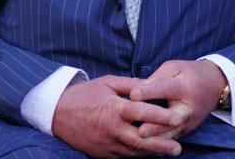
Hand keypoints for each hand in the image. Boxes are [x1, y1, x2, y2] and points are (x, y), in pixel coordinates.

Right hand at [52, 75, 184, 157]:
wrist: (56, 113)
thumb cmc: (84, 94)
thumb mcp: (108, 82)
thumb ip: (132, 84)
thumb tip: (153, 83)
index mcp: (114, 108)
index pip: (141, 113)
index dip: (160, 116)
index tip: (177, 118)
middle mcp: (111, 128)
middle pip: (140, 140)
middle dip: (161, 144)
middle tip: (178, 147)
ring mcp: (105, 143)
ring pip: (133, 151)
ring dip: (152, 152)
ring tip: (171, 150)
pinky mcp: (101, 153)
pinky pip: (122, 156)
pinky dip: (137, 155)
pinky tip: (151, 153)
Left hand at [131, 60, 225, 138]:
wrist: (215, 85)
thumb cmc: (190, 74)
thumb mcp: (175, 68)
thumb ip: (156, 78)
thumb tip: (136, 92)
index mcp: (185, 86)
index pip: (166, 89)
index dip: (149, 91)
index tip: (133, 95)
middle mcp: (189, 106)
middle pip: (173, 118)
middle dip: (156, 125)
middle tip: (140, 131)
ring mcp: (189, 121)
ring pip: (172, 132)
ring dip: (156, 137)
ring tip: (140, 140)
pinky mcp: (187, 130)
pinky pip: (172, 138)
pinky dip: (159, 143)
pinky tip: (146, 146)